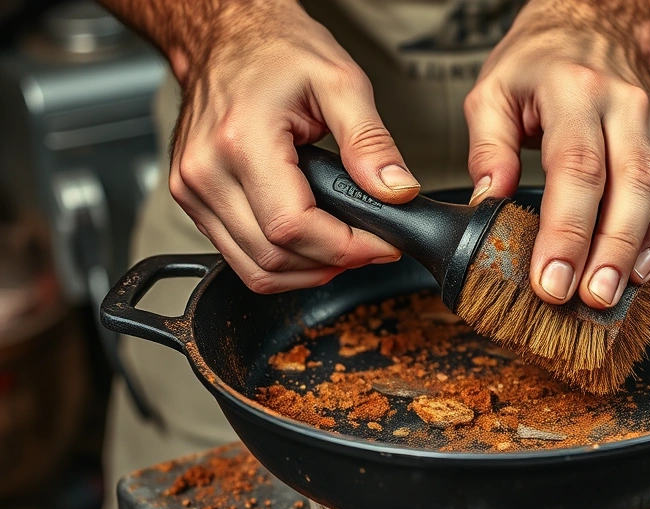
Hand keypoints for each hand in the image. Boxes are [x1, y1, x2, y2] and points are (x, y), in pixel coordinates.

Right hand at [167, 1, 419, 293]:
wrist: (226, 35)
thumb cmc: (277, 50)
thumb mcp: (340, 82)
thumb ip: (371, 142)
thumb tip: (397, 192)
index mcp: (240, 141)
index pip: (292, 227)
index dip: (346, 248)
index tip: (383, 244)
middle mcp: (206, 172)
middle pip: (274, 257)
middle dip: (333, 263)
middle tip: (372, 246)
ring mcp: (192, 189)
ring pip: (255, 269)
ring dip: (308, 271)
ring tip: (346, 247)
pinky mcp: (192, 200)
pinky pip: (238, 256)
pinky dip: (281, 262)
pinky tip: (312, 241)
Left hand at [464, 0, 649, 308]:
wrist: (595, 26)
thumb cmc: (540, 64)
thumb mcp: (493, 91)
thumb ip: (486, 147)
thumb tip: (486, 201)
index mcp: (573, 92)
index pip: (575, 168)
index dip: (566, 230)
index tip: (551, 278)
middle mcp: (623, 107)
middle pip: (627, 186)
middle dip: (607, 251)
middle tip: (587, 300)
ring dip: (642, 250)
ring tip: (617, 294)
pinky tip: (649, 268)